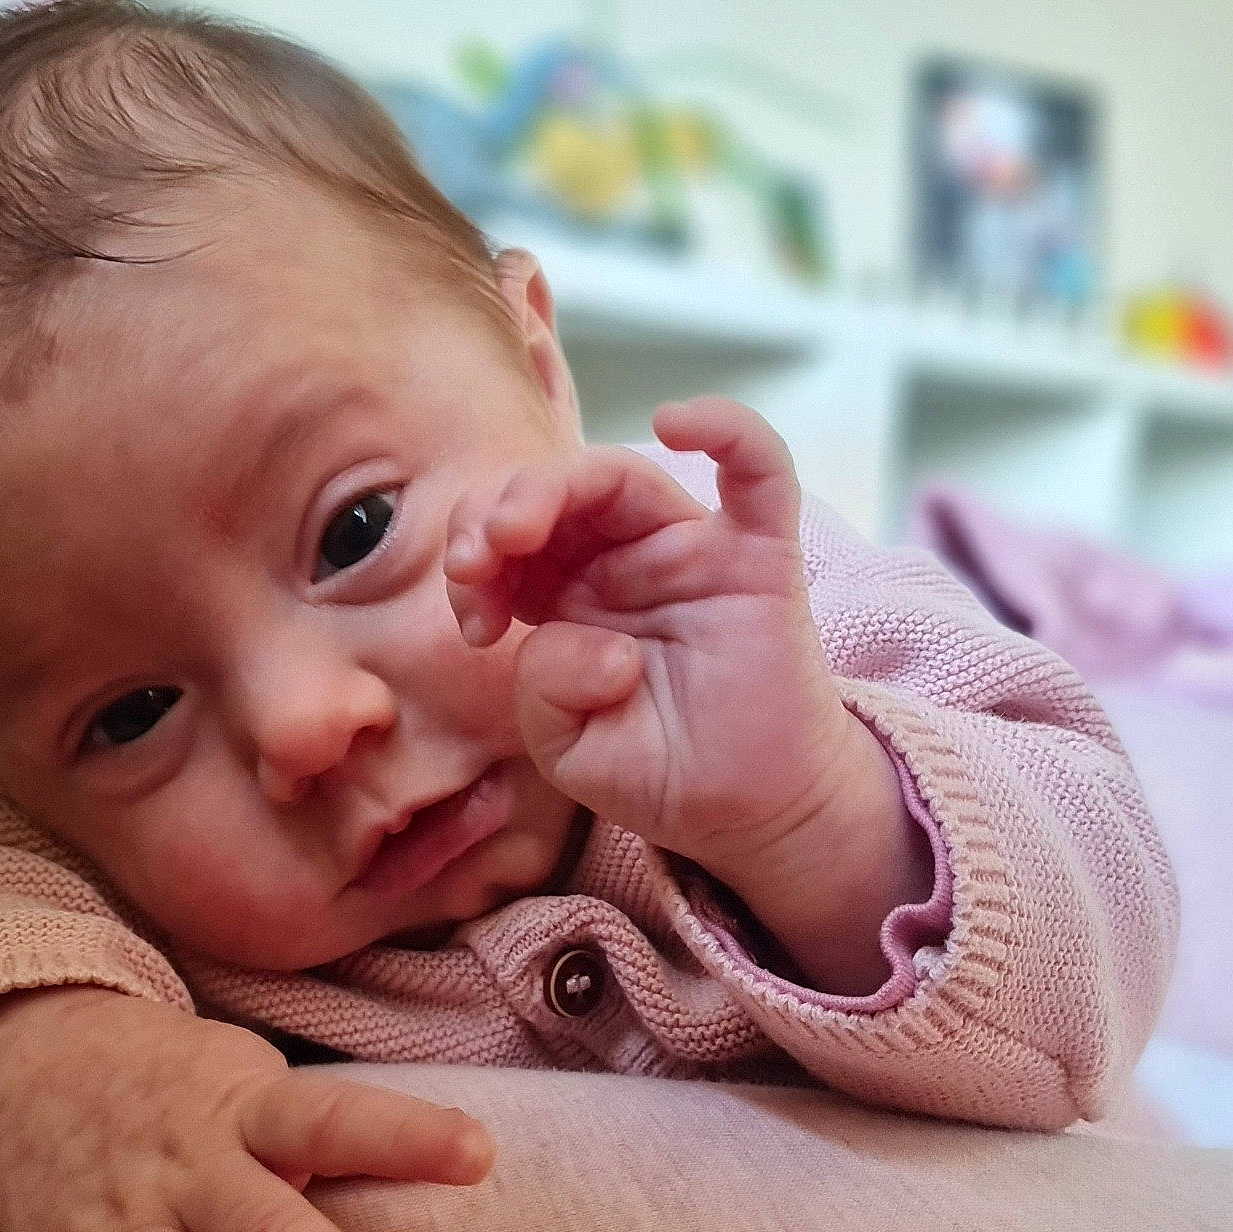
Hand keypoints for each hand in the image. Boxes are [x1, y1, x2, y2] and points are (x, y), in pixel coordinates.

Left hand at [444, 396, 929, 993]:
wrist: (744, 812)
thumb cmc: (657, 770)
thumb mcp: (567, 747)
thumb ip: (545, 693)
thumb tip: (590, 641)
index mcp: (567, 593)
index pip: (507, 542)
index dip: (474, 564)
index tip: (476, 626)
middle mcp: (622, 558)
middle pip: (553, 495)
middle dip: (495, 514)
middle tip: (474, 562)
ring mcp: (689, 551)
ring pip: (622, 477)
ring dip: (554, 485)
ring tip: (514, 529)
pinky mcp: (758, 558)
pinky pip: (758, 471)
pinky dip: (726, 429)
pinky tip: (677, 420)